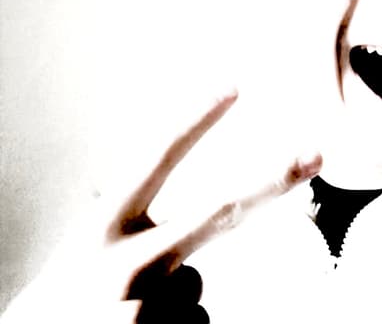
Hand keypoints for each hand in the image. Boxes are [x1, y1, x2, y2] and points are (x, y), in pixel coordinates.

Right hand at [1, 89, 321, 322]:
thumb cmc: (61, 307)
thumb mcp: (85, 257)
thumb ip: (135, 236)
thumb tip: (204, 236)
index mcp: (102, 228)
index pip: (155, 159)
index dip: (195, 121)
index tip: (233, 86)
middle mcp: (127, 259)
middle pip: (219, 210)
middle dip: (272, 180)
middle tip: (315, 153)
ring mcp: (143, 303)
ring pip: (197, 287)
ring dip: (174, 301)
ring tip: (121, 318)